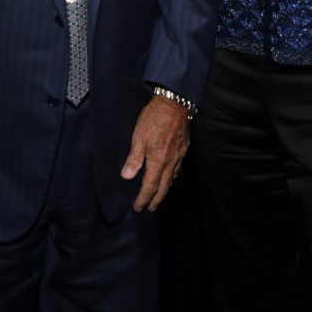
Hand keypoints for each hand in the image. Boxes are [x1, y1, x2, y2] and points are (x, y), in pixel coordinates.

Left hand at [120, 95, 189, 211]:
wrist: (175, 102)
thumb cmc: (155, 117)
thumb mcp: (139, 135)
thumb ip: (134, 158)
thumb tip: (127, 176)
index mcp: (158, 160)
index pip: (150, 186)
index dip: (143, 198)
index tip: (138, 207)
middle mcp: (171, 161)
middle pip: (164, 187)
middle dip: (156, 200)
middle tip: (150, 209)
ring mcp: (179, 155)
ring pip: (172, 179)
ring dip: (165, 190)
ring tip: (159, 196)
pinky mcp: (184, 148)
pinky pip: (178, 169)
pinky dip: (172, 178)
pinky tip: (169, 176)